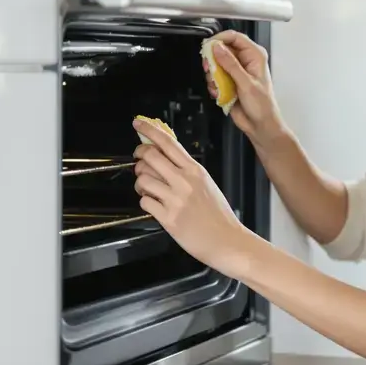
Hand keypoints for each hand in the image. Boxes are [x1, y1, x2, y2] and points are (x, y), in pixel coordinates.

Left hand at [133, 118, 254, 275]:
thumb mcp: (206, 183)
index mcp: (194, 170)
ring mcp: (175, 199)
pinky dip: (145, 201)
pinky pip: (144, 201)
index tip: (138, 123)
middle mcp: (184, 181)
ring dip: (139, 182)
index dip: (149, 130)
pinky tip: (153, 204)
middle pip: (150, 156)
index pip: (167, 142)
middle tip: (139, 160)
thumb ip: (186, 170)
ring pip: (142, 178)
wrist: (227, 241)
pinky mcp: (168, 218)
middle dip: (139, 156)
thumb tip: (165, 157)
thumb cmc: (218, 215)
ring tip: (147, 188)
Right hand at [203, 30, 287, 146]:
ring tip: (216, 85)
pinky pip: (215, 77)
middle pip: (222, 49)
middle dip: (213, 59)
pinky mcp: (229, 82)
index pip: (234, 37)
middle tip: (209, 68)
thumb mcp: (245, 83)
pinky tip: (219, 93)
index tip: (208, 47)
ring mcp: (236, 71)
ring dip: (212, 74)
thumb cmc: (262, 105)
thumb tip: (218, 48)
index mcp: (254, 55)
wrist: (261, 125)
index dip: (220, 39)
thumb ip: (230, 64)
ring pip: (216, 63)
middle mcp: (245, 61)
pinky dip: (213, 84)